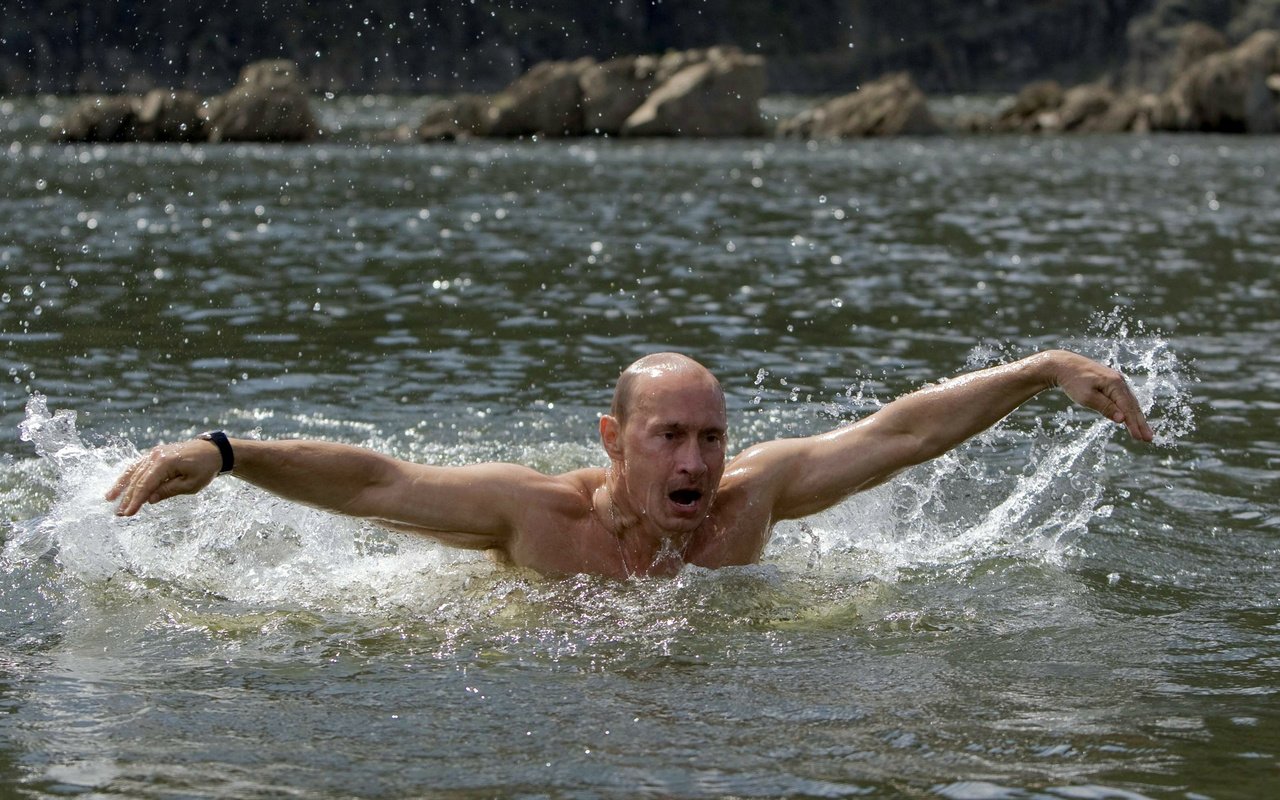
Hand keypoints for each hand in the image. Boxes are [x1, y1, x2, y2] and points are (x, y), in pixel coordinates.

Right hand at [106, 439, 223, 515]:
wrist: (213, 451)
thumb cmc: (205, 469)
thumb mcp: (190, 485)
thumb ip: (169, 491)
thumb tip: (149, 499)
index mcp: (166, 462)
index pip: (146, 484)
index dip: (136, 500)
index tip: (128, 513)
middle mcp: (156, 455)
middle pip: (137, 479)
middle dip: (127, 497)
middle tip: (118, 513)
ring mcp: (154, 453)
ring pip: (134, 471)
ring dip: (122, 485)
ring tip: (110, 499)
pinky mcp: (155, 454)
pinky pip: (138, 466)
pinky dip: (128, 476)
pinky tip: (120, 486)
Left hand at [1050, 351, 1153, 441]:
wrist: (1063, 365)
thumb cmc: (1073, 381)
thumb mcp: (1087, 397)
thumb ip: (1105, 407)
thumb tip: (1122, 419)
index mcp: (1115, 384)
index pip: (1127, 408)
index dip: (1133, 424)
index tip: (1139, 438)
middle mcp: (1119, 381)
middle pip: (1132, 405)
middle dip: (1140, 423)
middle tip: (1149, 439)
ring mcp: (1116, 380)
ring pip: (1130, 402)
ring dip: (1137, 417)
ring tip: (1144, 432)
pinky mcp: (1111, 382)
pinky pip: (1124, 398)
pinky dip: (1129, 409)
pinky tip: (1132, 418)